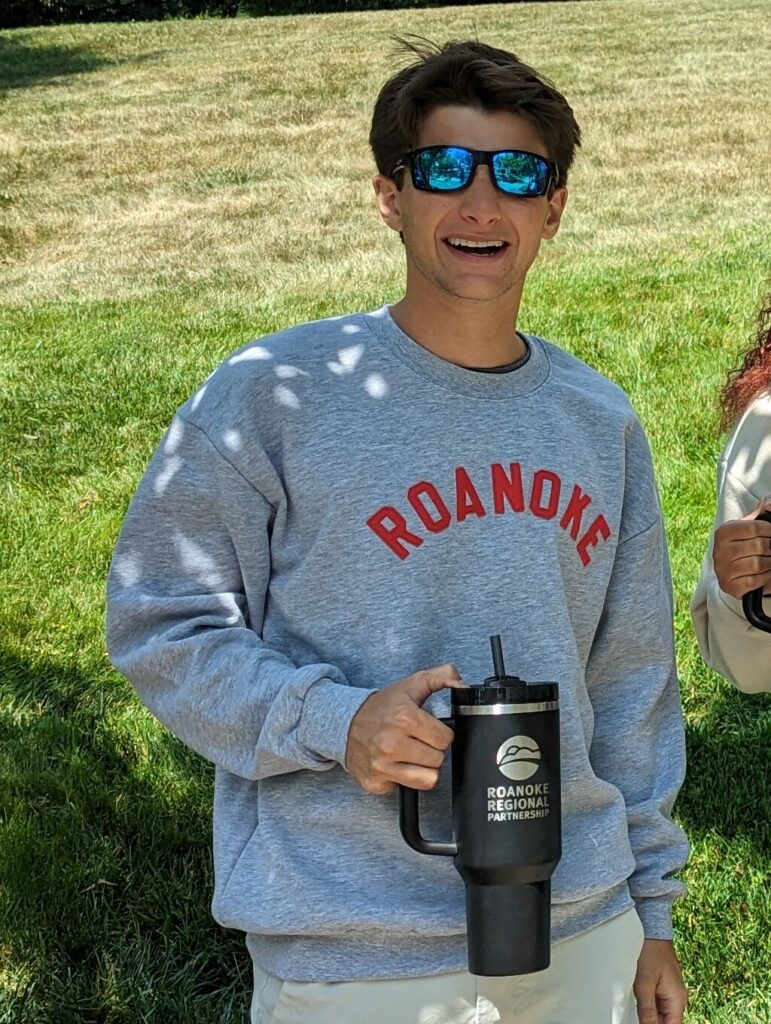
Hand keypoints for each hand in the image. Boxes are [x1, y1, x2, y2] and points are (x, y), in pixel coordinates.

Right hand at [345, 664, 460, 793]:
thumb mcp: (411, 685)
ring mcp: (381, 765)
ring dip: (423, 768)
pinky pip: (407, 789)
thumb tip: (461, 682)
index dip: (440, 733)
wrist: (344, 724)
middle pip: (438, 759)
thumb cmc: (381, 707)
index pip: (445, 739)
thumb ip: (440, 677)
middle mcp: (391, 743)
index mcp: (404, 718)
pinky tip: (395, 764)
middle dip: (432, 750)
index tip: (428, 729)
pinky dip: (403, 778)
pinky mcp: (375, 782)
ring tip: (411, 754)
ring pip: (428, 779)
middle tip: (417, 741)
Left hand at [633, 939, 687, 1023]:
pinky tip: (636, 1004)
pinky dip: (647, 1007)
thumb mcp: (644, 983)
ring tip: (636, 1009)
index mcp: (677, 1000)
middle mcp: (677, 999)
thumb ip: (647, 1010)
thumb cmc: (649, 952)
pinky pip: (656, 1004)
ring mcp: (670, 992)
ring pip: (660, 1014)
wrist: (651, 930)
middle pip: (666, 1021)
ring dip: (649, 1016)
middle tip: (636, 1016)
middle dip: (651, 1022)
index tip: (642, 1023)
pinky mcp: (662, 986)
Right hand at [713, 495, 770, 598]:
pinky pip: (755, 580)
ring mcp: (722, 570)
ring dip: (769, 563)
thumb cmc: (744, 546)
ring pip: (758, 564)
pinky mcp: (728, 586)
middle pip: (759, 546)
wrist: (732, 574)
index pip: (754, 527)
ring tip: (768, 561)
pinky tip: (764, 574)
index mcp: (723, 532)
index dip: (769, 530)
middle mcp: (719, 551)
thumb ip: (761, 512)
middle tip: (770, 550)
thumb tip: (769, 502)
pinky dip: (765, 578)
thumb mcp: (749, 527)